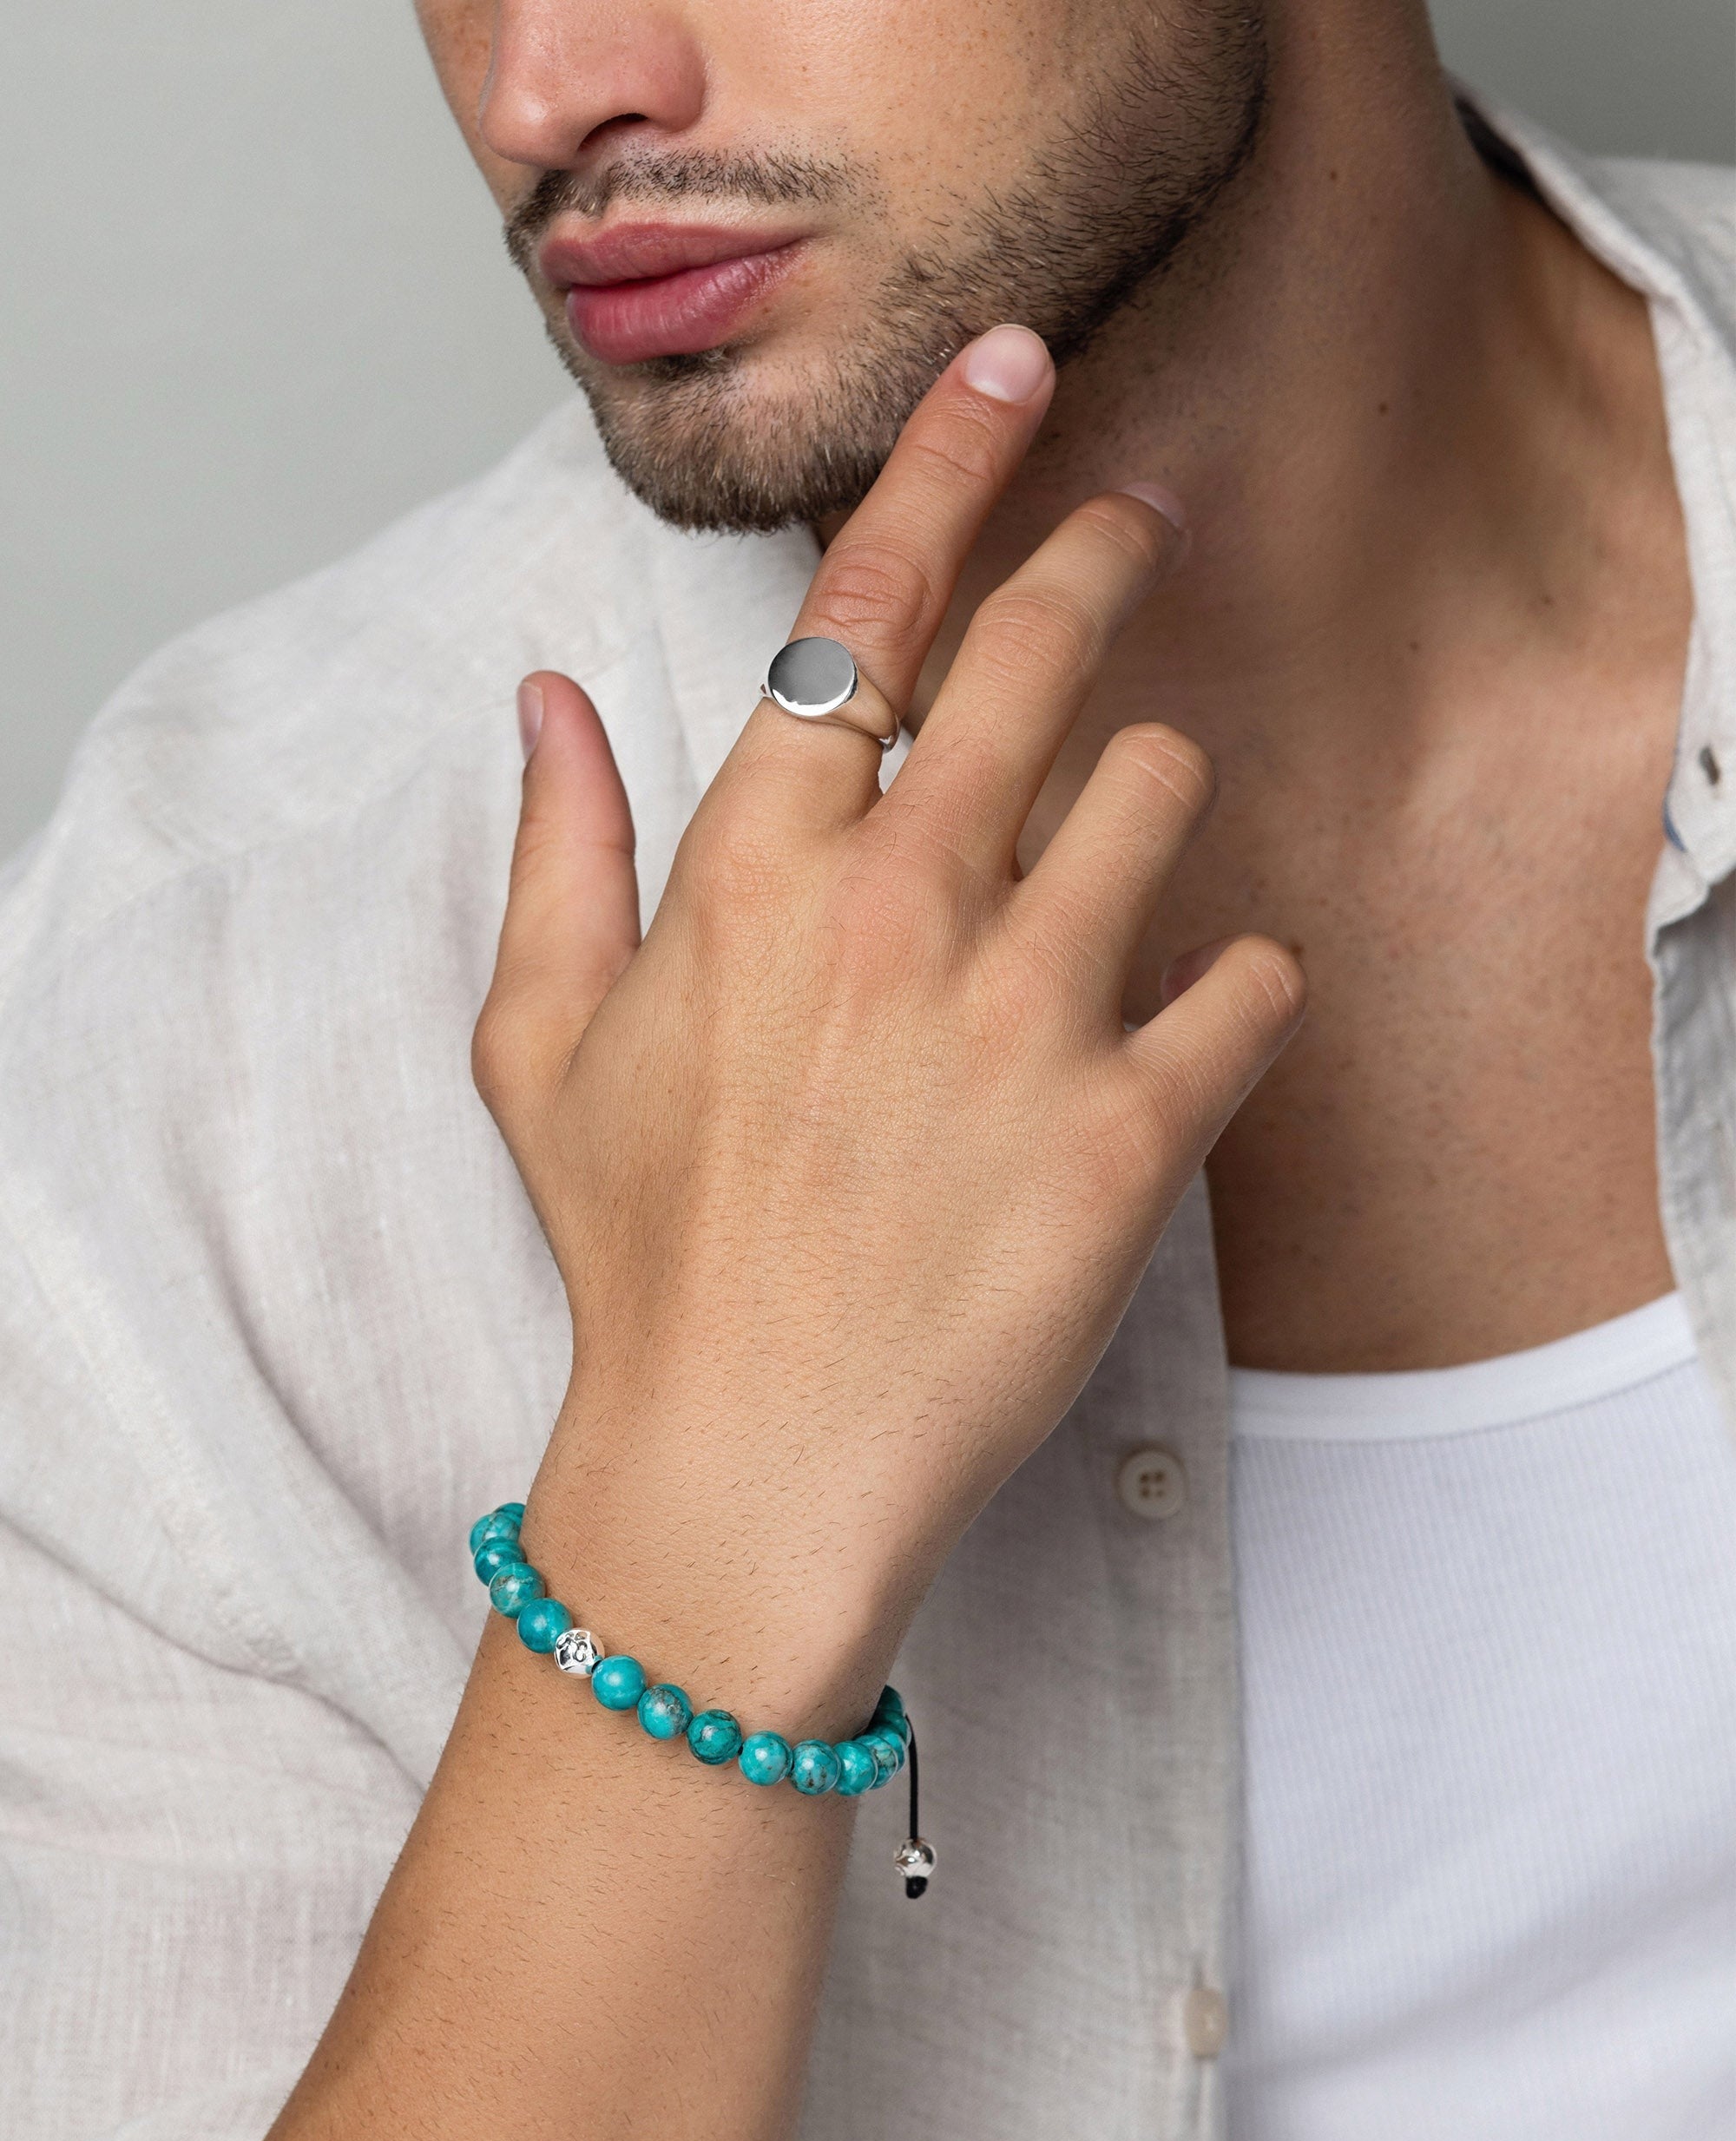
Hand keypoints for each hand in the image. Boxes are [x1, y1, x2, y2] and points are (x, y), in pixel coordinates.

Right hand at [474, 326, 1303, 1718]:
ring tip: (1127, 845)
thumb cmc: (646, 1260)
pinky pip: (1254, 985)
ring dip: (1158, 794)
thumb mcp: (540, 1049)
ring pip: (1165, 791)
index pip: (869, 608)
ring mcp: (1026, 1015)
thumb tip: (540, 701)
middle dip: (1103, 560)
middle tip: (1137, 527)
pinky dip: (1243, 985)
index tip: (1014, 367)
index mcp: (759, 872)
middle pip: (1046, 654)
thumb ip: (555, 854)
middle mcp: (901, 908)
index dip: (948, 460)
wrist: (748, 1463)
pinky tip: (1194, 1018)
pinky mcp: (1130, 1133)